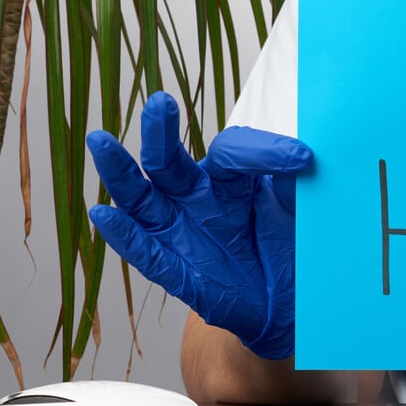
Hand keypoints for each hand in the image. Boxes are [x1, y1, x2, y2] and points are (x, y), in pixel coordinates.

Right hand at [86, 92, 312, 358]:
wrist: (289, 303)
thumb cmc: (286, 245)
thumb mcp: (297, 209)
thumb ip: (293, 181)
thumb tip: (304, 155)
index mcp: (225, 177)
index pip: (229, 151)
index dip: (261, 152)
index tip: (302, 159)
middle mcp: (193, 198)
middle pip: (168, 161)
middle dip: (160, 132)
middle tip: (160, 103)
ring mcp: (179, 233)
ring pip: (140, 198)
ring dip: (119, 171)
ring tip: (100, 141)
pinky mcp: (176, 272)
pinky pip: (144, 252)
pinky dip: (123, 235)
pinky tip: (103, 214)